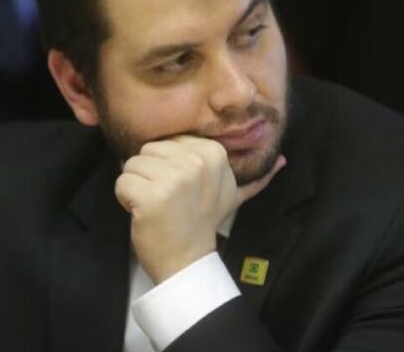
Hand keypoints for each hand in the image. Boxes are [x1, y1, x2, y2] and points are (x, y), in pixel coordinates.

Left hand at [115, 135, 285, 282]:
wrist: (187, 262)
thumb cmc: (203, 223)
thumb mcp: (232, 196)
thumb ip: (253, 177)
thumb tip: (282, 159)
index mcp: (213, 153)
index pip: (168, 141)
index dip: (168, 166)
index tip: (183, 190)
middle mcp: (195, 162)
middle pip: (147, 150)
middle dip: (150, 175)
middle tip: (168, 200)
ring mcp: (174, 178)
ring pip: (131, 165)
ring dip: (137, 188)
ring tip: (157, 207)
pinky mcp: (151, 195)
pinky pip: (122, 183)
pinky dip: (126, 200)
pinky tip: (144, 214)